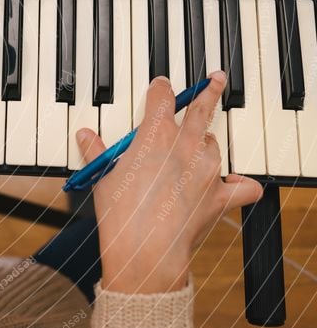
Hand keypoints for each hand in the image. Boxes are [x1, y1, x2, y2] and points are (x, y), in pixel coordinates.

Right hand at [75, 71, 262, 293]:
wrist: (145, 248)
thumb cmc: (121, 214)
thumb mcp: (102, 177)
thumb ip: (97, 152)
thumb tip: (85, 136)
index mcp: (155, 135)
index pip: (162, 97)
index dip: (161, 88)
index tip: (161, 85)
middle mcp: (186, 145)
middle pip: (202, 108)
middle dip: (209, 91)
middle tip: (217, 79)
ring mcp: (208, 169)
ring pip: (214, 144)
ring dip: (207, 144)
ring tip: (199, 149)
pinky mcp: (220, 196)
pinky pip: (243, 186)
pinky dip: (241, 184)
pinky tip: (236, 183)